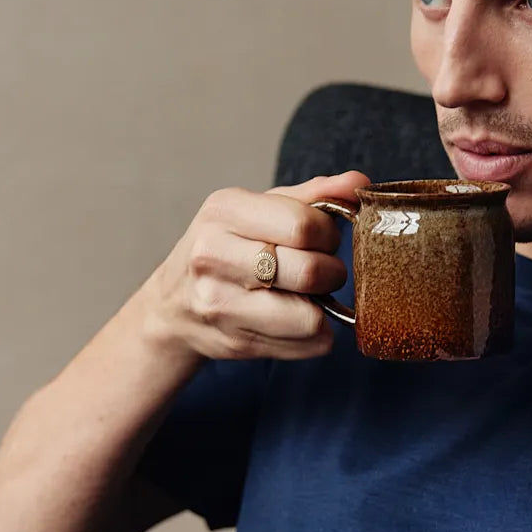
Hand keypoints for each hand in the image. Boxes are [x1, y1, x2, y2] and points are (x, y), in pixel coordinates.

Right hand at [143, 171, 368, 361]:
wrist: (172, 305)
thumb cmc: (227, 248)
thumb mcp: (257, 209)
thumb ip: (312, 196)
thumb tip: (358, 184)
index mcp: (223, 211)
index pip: (303, 226)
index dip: (328, 234)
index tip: (322, 238)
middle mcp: (213, 256)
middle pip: (310, 272)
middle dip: (332, 272)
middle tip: (322, 271)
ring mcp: (221, 305)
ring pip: (311, 318)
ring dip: (324, 308)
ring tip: (307, 296)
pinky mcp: (236, 344)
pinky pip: (309, 347)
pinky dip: (316, 335)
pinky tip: (295, 319)